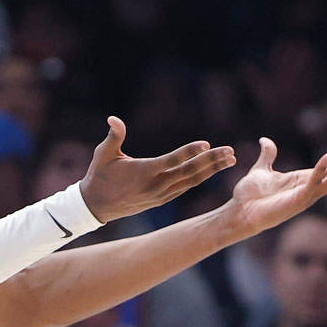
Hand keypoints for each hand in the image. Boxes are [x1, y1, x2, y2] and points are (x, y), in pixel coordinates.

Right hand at [77, 117, 236, 221]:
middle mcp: (156, 186)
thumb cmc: (99, 177)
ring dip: (212, 170)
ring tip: (230, 160)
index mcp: (144, 172)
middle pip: (189, 172)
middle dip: (212, 161)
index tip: (206, 143)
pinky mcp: (162, 200)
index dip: (190, 152)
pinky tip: (212, 170)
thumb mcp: (102, 155)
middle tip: (230, 152)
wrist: (96, 207)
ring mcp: (161, 195)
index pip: (172, 161)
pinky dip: (200, 178)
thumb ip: (114, 136)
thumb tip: (113, 119)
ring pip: (192, 181)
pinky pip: (186, 187)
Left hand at [217, 137, 326, 238]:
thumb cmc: (249, 195)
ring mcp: (306, 196)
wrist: (238, 212)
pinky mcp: (297, 201)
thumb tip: (265, 140)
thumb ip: (267, 155)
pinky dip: (320, 170)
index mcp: (305, 180)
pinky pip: (313, 184)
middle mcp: (310, 189)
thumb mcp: (261, 170)